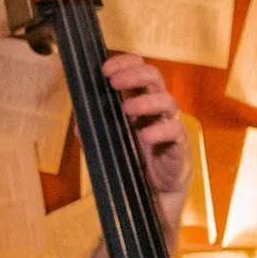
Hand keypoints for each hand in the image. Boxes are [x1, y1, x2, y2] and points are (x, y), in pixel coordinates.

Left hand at [101, 52, 191, 233]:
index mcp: (139, 101)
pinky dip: (158, 131)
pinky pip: (173, 131)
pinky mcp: (178, 144)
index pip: (137, 71)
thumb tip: (78, 122)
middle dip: (134, 74)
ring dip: (146, 101)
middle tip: (113, 82)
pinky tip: (143, 136)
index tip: (105, 69)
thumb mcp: (108, 144)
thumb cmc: (132, 161)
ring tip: (126, 109)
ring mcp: (169, 124)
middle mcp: (156, 108)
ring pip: (167, 100)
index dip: (125, 64)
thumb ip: (94, 132)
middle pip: (154, 77)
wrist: (154, 193)